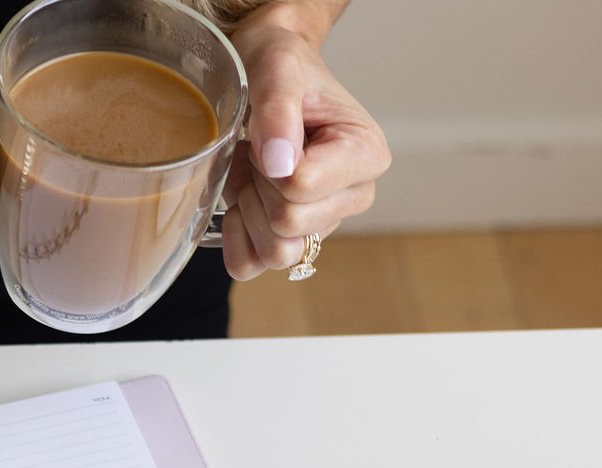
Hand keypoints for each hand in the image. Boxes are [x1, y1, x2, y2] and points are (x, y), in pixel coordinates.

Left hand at [222, 7, 389, 280]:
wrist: (268, 75)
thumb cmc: (281, 67)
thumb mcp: (278, 68)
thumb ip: (279, 110)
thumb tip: (282, 165)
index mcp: (366, 156)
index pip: (301, 188)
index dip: (268, 165)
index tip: (271, 134)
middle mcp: (353, 196)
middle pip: (287, 225)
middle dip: (258, 188)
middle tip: (257, 152)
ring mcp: (323, 224)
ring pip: (275, 253)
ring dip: (248, 213)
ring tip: (252, 173)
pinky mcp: (293, 242)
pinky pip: (252, 265)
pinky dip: (236, 237)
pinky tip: (240, 201)